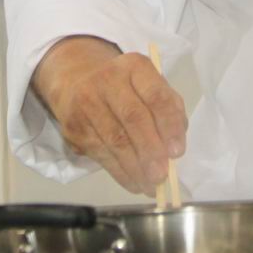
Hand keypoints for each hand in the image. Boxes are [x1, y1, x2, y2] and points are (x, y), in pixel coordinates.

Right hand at [32, 35, 187, 195]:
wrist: (76, 81)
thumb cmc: (125, 88)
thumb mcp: (150, 86)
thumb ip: (169, 110)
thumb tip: (174, 148)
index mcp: (134, 66)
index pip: (156, 95)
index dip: (169, 125)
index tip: (178, 152)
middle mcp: (108, 79)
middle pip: (133, 118)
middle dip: (150, 150)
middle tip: (163, 175)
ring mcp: (87, 101)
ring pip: (115, 140)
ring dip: (136, 167)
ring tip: (152, 185)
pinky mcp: (74, 126)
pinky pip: (101, 154)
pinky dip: (120, 173)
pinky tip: (134, 183)